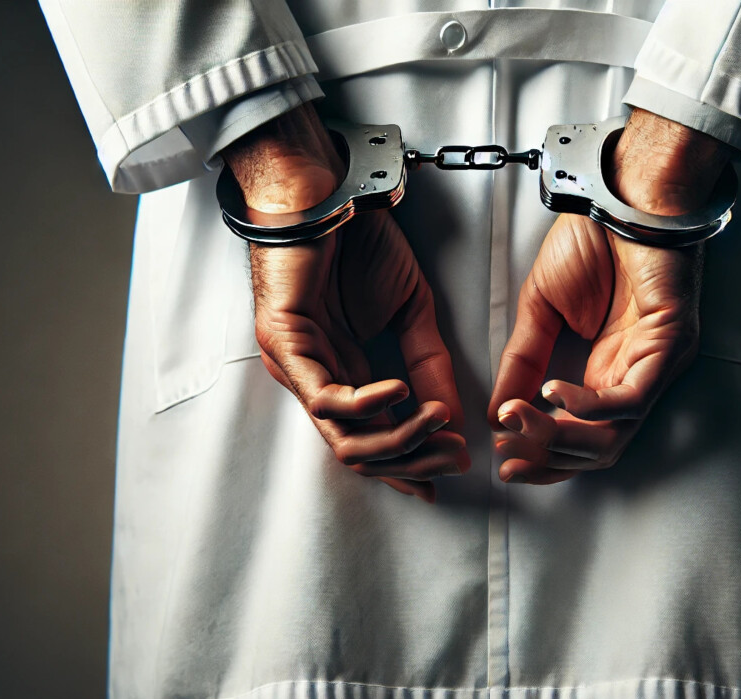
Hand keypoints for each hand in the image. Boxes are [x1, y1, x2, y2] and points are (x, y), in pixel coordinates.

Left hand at [224, 104, 467, 502]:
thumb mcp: (414, 312)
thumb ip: (431, 365)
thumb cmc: (361, 243)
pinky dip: (369, 405)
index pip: (376, 441)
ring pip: (344, 437)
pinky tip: (402, 392)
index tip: (456, 466)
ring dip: (399, 439)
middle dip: (414, 461)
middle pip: (361, 453)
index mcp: (345, 375)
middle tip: (453, 454)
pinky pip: (326, 398)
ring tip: (437, 421)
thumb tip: (455, 418)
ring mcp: (296, 367)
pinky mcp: (284, 345)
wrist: (329, 190)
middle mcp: (317, 381)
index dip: (416, 463)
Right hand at [487, 109, 732, 483]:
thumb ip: (522, 362)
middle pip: (600, 448)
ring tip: (520, 422)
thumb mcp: (540, 309)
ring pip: (616, 433)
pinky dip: (588, 405)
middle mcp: (637, 376)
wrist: (621, 194)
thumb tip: (496, 412)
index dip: (544, 455)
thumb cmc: (592, 241)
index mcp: (609, 371)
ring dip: (562, 436)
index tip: (505, 460)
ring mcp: (658, 365)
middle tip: (510, 460)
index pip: (582, 436)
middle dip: (550, 458)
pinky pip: (630, 398)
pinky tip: (553, 395)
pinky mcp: (670, 346)